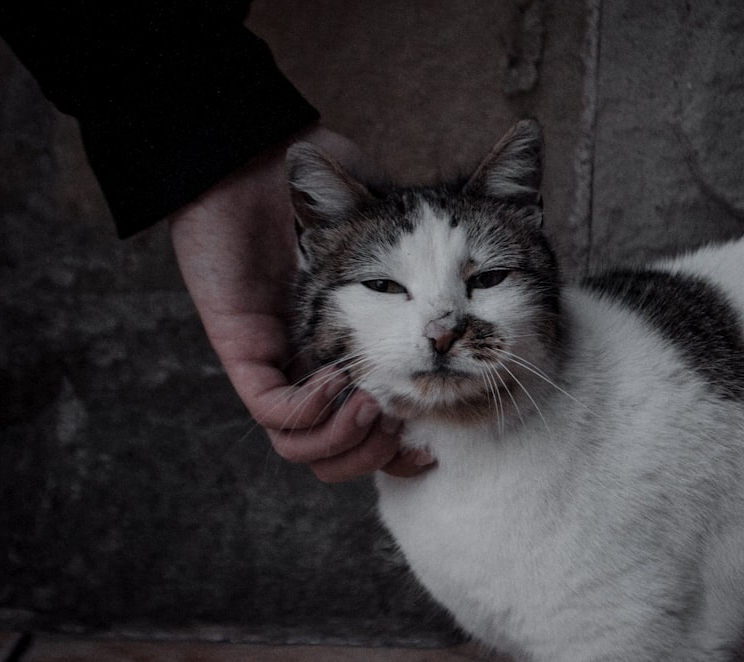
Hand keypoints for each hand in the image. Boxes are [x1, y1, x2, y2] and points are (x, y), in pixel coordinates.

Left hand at [168, 124, 433, 481]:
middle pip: (341, 453)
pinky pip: (274, 414)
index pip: (375, 427)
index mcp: (353, 349)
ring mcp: (279, 364)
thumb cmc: (320, 181)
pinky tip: (332, 382)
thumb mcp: (393, 224)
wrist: (251, 159)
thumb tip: (498, 252)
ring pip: (305, 449)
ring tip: (373, 409)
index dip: (404, 449)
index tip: (436, 438)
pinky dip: (309, 414)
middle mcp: (315, 366)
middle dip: (379, 456)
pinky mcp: (245, 353)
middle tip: (404, 425)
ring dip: (348, 444)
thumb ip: (429, 252)